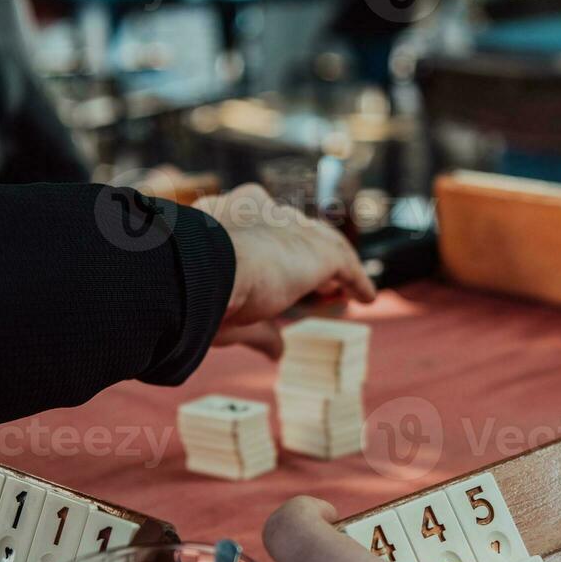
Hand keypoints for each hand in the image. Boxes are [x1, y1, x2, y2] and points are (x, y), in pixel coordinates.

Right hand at [196, 185, 375, 358]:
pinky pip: (344, 263)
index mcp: (225, 214)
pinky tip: (366, 297)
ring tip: (343, 287)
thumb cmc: (195, 293)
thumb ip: (259, 330)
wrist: (197, 271)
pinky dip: (357, 279)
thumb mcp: (228, 312)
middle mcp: (259, 210)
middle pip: (290, 227)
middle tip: (314, 277)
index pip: (255, 225)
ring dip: (333, 262)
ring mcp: (290, 225)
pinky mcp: (316, 248)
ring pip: (319, 240)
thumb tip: (278, 351)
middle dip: (302, 248)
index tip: (276, 267)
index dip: (269, 246)